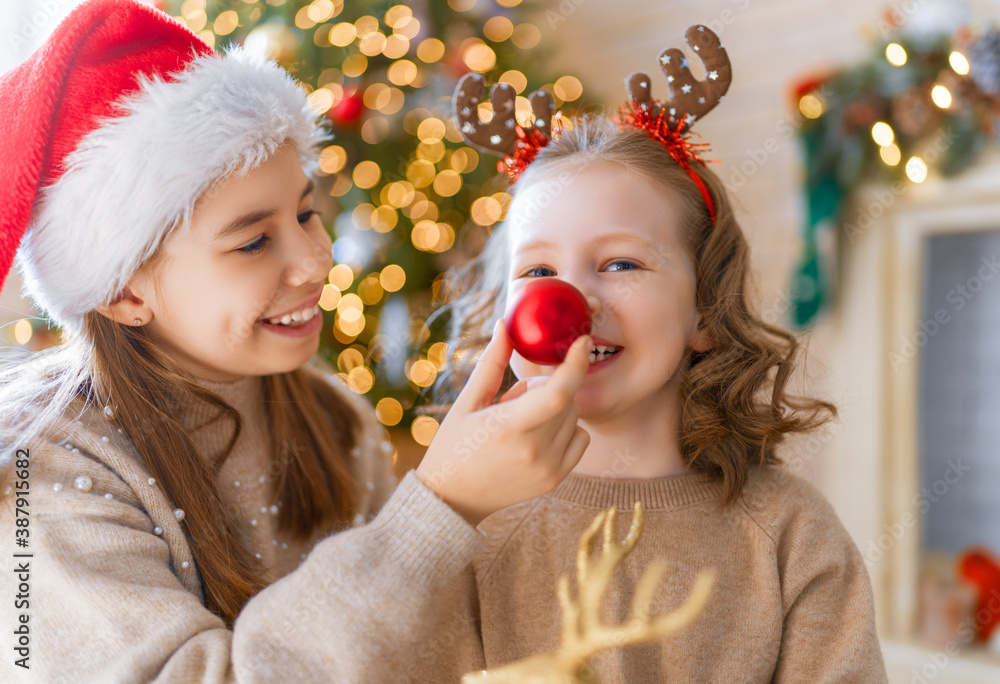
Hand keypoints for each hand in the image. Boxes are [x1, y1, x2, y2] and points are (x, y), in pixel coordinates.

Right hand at [414, 319, 591, 526]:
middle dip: (549, 387)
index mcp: (508, 428)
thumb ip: (491, 363)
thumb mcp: (467, 402)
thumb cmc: (454, 446)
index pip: (559, 393)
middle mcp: (534, 451)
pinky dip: (566, 429)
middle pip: (567, 400)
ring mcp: (548, 469)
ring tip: (521, 421)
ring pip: (575, 418)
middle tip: (516, 399)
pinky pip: (581, 439)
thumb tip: (505, 326)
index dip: (575, 364)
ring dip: (557, 409)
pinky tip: (537, 436)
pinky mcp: (556, 479)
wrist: (453, 499)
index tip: (582, 341)